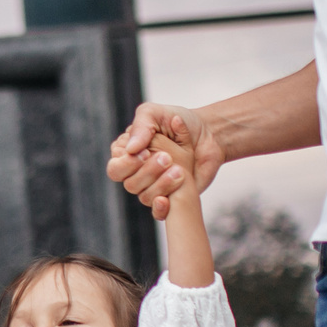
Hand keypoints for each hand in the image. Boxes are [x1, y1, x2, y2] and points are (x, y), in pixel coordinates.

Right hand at [108, 104, 223, 217]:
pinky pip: (158, 212)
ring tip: (179, 169)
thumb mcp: (156, 113)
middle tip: (166, 157)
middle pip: (129, 184)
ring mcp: (153, 186)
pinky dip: (160, 209)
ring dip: (161, 184)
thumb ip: (141, 127)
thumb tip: (130, 150)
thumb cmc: (180, 120)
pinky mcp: (171, 198)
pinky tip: (167, 199)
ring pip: (144, 196)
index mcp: (128, 154)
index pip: (115, 168)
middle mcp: (137, 173)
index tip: (146, 152)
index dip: (127, 163)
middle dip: (147, 172)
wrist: (210, 134)